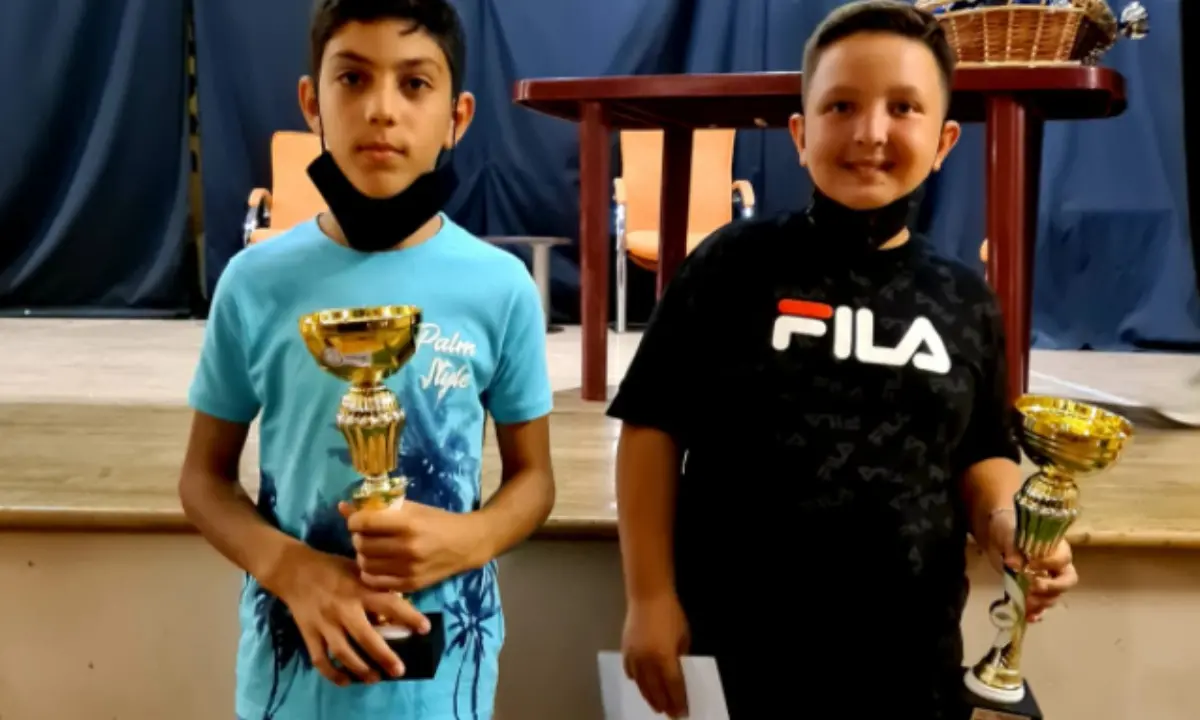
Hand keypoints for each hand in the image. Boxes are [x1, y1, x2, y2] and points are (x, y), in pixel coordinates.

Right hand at [273, 546, 430, 685]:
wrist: (294, 569)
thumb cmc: (333, 568)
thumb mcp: (359, 569)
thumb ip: (377, 586)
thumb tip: (401, 601)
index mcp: (360, 589)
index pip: (390, 604)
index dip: (409, 616)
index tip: (425, 629)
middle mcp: (343, 608)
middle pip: (366, 637)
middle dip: (384, 656)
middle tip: (399, 671)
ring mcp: (325, 622)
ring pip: (343, 652)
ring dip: (360, 669)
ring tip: (375, 679)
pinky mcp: (308, 632)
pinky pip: (320, 658)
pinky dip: (332, 673)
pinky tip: (345, 681)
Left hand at [339, 500, 485, 592]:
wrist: (466, 544)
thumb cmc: (438, 521)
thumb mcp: (411, 508)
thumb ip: (378, 508)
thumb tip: (342, 507)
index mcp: (408, 524)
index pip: (364, 523)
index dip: (354, 521)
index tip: (357, 520)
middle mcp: (407, 548)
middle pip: (362, 544)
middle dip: (358, 538)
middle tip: (365, 535)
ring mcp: (408, 569)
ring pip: (365, 564)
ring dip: (363, 555)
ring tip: (371, 549)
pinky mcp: (410, 585)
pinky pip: (375, 582)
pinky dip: (370, 572)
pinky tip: (377, 564)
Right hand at [622, 594, 690, 717]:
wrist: (648, 596)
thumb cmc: (670, 613)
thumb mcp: (683, 636)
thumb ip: (680, 656)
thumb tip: (678, 671)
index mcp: (664, 657)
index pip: (673, 686)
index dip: (678, 700)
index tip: (682, 711)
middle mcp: (647, 661)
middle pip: (656, 690)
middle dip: (664, 704)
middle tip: (671, 714)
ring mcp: (633, 656)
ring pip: (641, 684)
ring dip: (649, 697)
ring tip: (657, 706)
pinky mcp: (625, 650)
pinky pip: (630, 672)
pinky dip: (636, 681)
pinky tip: (641, 686)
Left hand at [986, 508, 1078, 621]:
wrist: (997, 538)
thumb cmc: (1008, 530)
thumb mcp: (1008, 534)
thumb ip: (1012, 548)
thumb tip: (1013, 563)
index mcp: (1056, 548)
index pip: (1061, 559)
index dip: (1049, 564)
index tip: (1030, 565)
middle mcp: (1057, 566)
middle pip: (1066, 582)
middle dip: (1052, 588)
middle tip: (1033, 588)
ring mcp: (1047, 581)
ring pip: (1053, 596)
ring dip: (1040, 602)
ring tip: (1024, 603)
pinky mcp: (1035, 592)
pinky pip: (1041, 606)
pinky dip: (1035, 613)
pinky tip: (1027, 618)